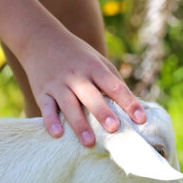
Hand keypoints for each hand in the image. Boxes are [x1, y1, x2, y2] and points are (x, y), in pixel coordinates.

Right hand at [19, 24, 145, 146]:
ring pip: (69, 105)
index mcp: (94, 68)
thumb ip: (113, 82)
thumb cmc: (77, 56)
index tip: (141, 119)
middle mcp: (76, 76)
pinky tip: (58, 134)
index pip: (114, 86)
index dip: (128, 102)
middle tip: (114, 129)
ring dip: (79, 124)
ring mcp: (58, 84)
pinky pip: (47, 108)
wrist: (41, 39)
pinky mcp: (43, 92)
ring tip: (89, 142)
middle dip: (102, 112)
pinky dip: (51, 120)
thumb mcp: (98, 61)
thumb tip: (134, 107)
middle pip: (91, 95)